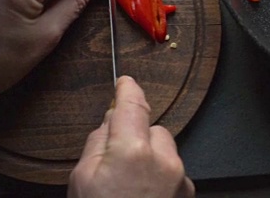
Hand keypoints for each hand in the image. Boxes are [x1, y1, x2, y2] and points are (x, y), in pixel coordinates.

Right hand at [68, 76, 194, 197]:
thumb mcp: (82, 179)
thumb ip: (97, 143)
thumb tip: (110, 122)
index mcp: (133, 151)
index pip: (133, 105)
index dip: (128, 90)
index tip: (126, 83)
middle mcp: (164, 161)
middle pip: (152, 130)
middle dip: (137, 138)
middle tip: (117, 164)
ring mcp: (180, 178)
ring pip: (165, 151)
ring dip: (151, 159)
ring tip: (130, 184)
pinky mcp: (187, 192)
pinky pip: (174, 172)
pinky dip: (160, 177)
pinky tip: (144, 193)